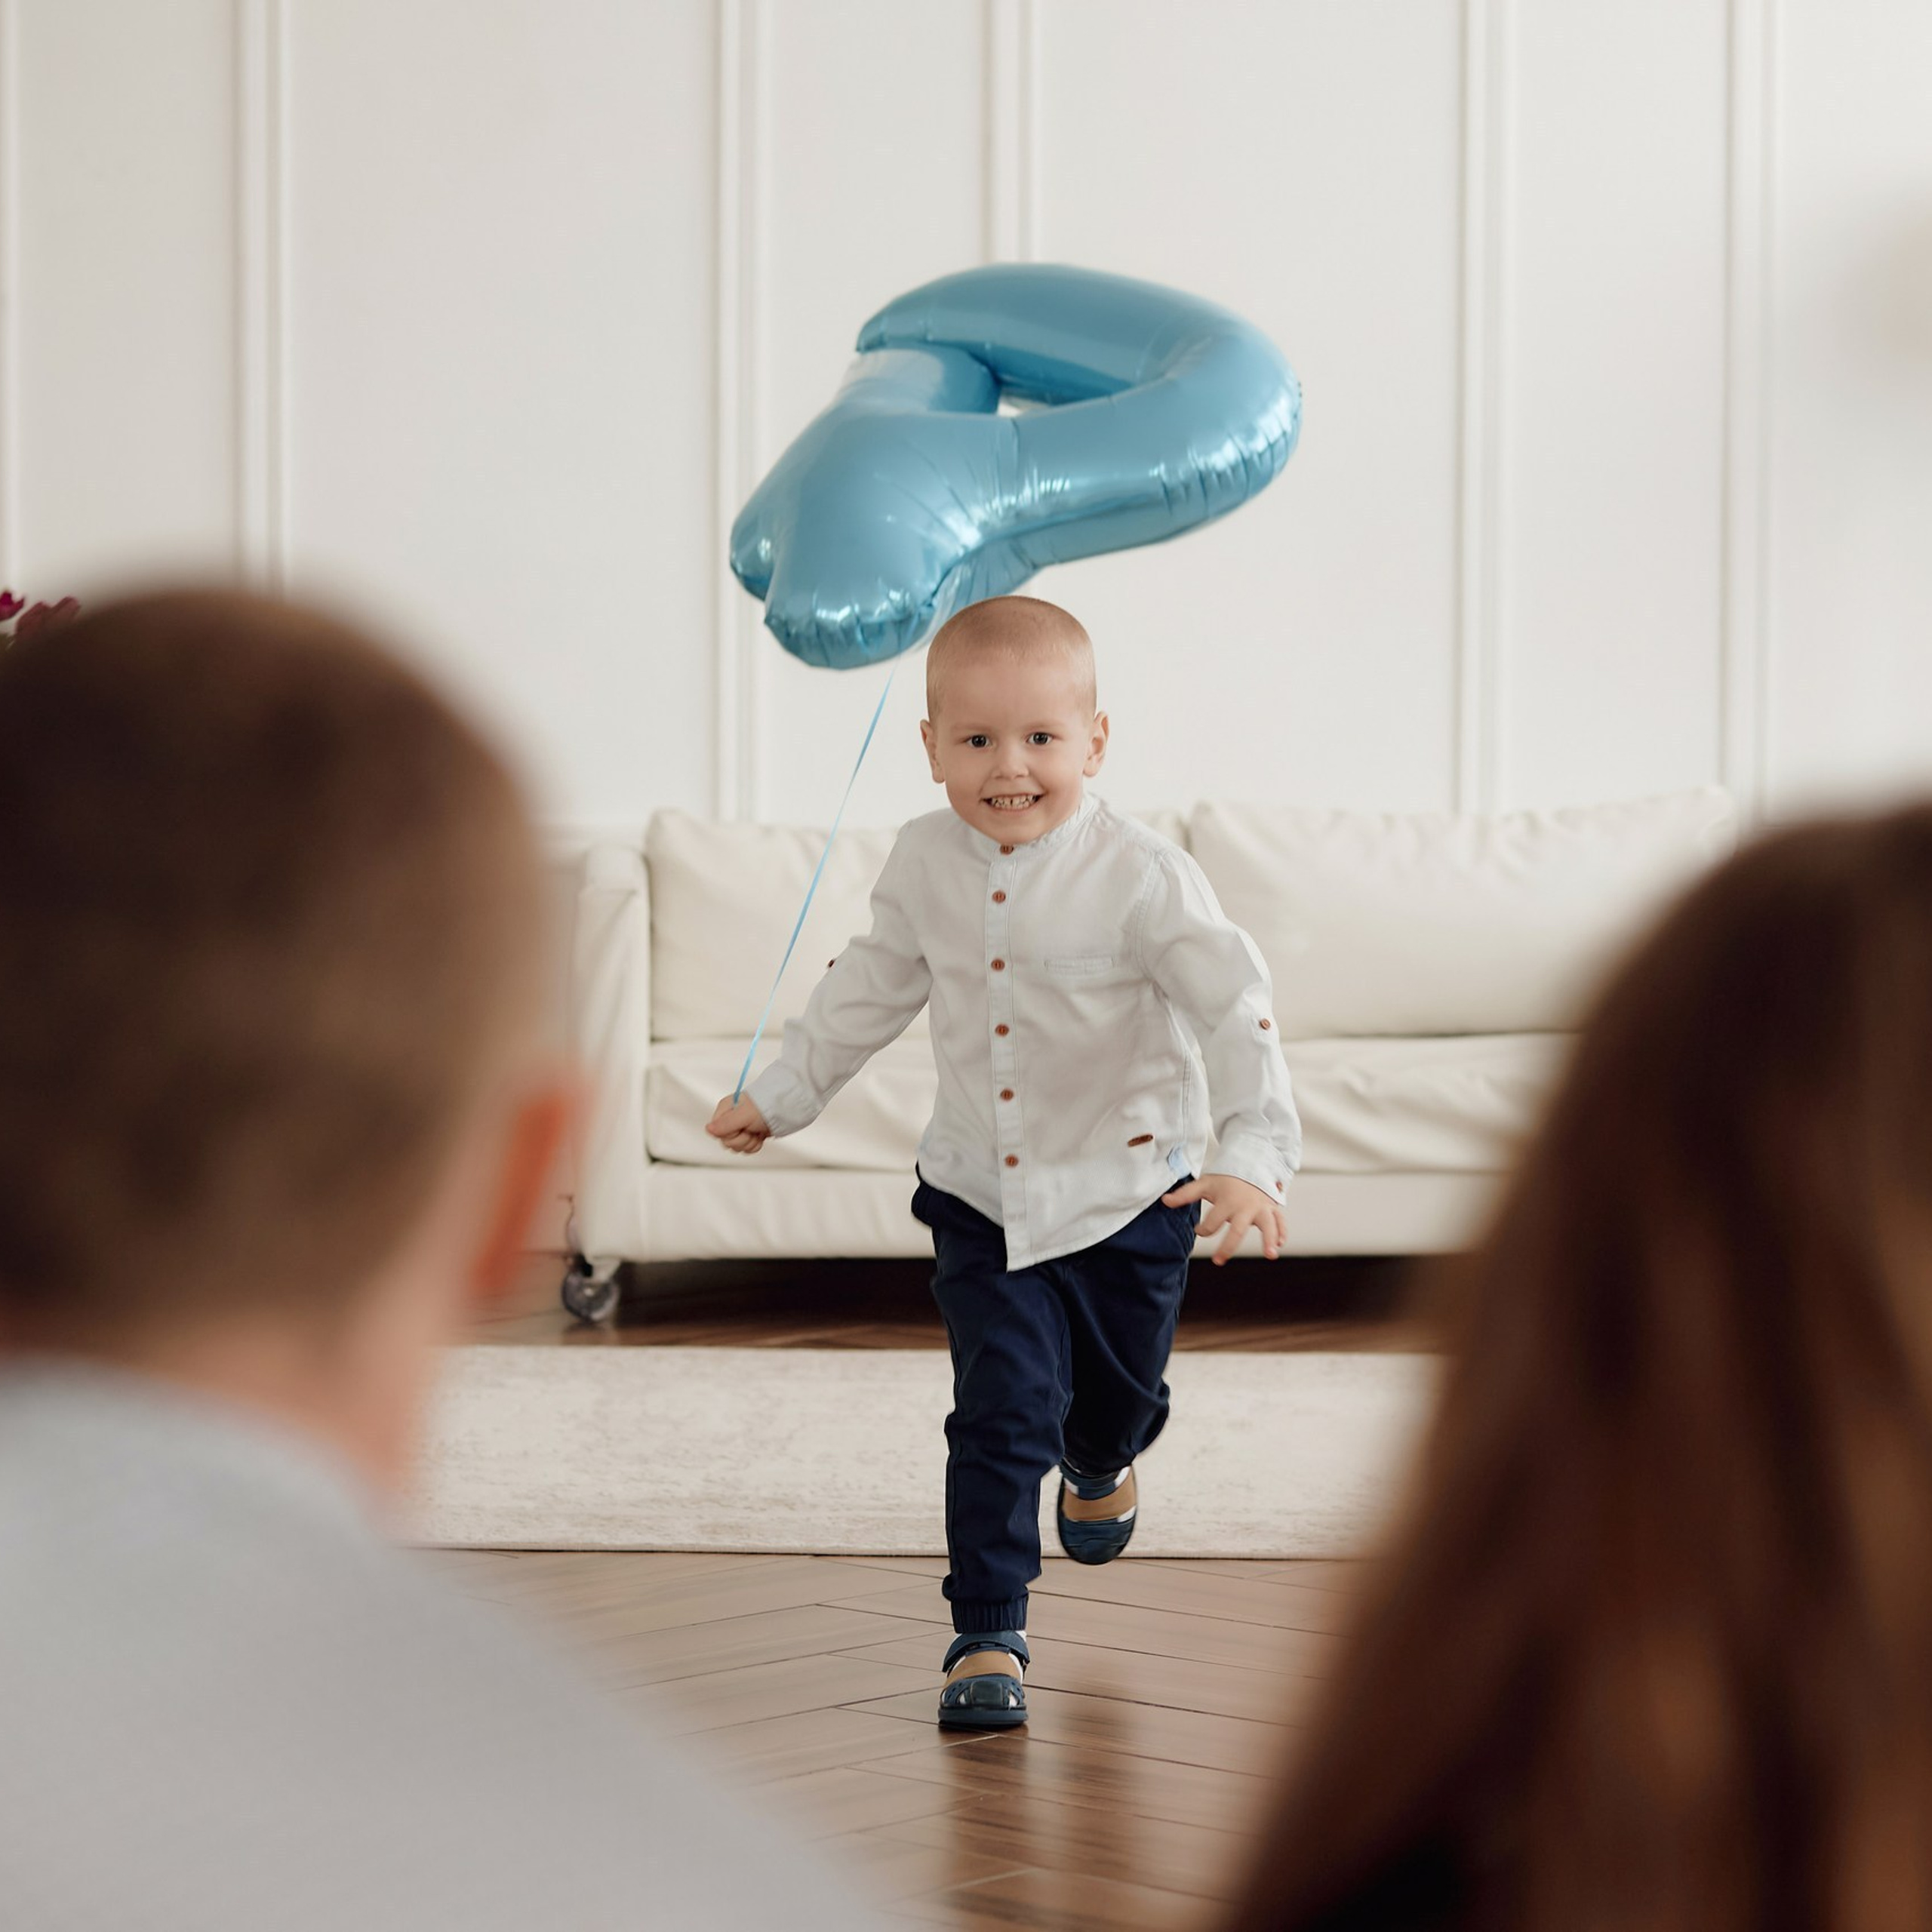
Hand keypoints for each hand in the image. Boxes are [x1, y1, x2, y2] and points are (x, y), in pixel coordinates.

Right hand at [707, 1095, 771, 1154]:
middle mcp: (730, 1119)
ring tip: (757, 1131)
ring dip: (749, 1143)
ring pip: (736, 1147)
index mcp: (725, 1110)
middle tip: (751, 1129)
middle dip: (741, 1140)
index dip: (729, 1134)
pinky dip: (755, 1145)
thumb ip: (725, 1124)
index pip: (716, 1132)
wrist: (785, 1108)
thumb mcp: (744, 1114)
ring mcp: (741, 1128)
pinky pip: (746, 1149)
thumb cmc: (766, 1106)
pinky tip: (760, 1136)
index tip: (740, 1127)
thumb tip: (707, 1129)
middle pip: (726, 1142)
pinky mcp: (750, 1135)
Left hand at [1161, 1173, 1285, 1265]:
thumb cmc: (1225, 1179)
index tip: (1198, 1230)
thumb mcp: (1204, 1183)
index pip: (1213, 1221)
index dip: (1203, 1229)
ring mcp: (1261, 1207)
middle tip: (1218, 1260)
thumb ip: (1185, 1194)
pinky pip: (1280, 1221)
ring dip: (1269, 1239)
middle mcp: (1245, 1206)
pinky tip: (1279, 1245)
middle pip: (1237, 1229)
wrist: (1250, 1163)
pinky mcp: (1273, 1208)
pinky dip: (1282, 1232)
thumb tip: (1165, 1201)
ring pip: (1268, 1225)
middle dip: (1228, 1246)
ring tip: (1270, 1255)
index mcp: (1228, 1201)